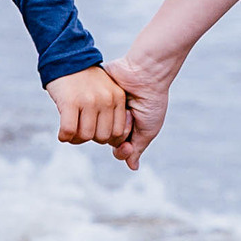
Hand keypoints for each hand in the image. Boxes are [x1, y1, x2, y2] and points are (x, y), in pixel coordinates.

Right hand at [47, 66, 130, 148]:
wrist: (65, 58)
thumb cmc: (84, 81)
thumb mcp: (105, 91)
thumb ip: (110, 111)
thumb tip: (112, 141)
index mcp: (118, 97)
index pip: (118, 132)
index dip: (105, 138)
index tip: (94, 132)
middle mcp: (106, 99)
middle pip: (102, 137)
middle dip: (90, 138)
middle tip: (80, 130)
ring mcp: (88, 100)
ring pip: (85, 136)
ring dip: (75, 139)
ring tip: (70, 131)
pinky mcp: (70, 101)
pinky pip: (69, 130)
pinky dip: (64, 136)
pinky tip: (61, 133)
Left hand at [105, 48, 171, 167]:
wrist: (146, 74)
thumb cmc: (151, 102)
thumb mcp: (148, 130)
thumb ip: (136, 149)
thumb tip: (132, 167)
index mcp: (126, 126)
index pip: (116, 147)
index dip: (121, 149)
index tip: (127, 145)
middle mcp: (112, 117)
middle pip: (104, 138)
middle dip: (119, 133)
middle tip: (131, 117)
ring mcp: (102, 105)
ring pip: (96, 126)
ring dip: (113, 120)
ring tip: (126, 107)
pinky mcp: (95, 92)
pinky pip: (89, 109)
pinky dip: (101, 107)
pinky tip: (115, 101)